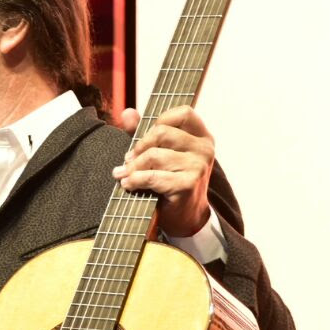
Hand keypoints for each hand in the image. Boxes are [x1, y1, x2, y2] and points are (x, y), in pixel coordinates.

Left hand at [112, 105, 213, 237]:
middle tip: (128, 160)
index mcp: (202, 136)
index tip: (146, 139)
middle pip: (161, 133)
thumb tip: (127, 112)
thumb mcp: (162, 152)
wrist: (186, 217)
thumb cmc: (172, 180)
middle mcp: (204, 149)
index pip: (183, 112)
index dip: (159, 121)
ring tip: (125, 175)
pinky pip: (152, 176)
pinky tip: (128, 184)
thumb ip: (145, 131)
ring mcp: (198, 166)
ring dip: (133, 167)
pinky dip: (135, 180)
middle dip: (139, 147)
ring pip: (153, 155)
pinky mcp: (187, 184)